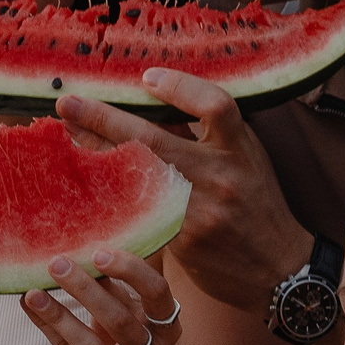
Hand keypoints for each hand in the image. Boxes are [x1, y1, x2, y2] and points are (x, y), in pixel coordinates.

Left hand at [21, 248, 179, 344]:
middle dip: (86, 289)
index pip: (157, 293)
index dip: (131, 271)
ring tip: (34, 292)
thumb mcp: (135, 322)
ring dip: (60, 315)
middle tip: (58, 264)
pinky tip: (32, 307)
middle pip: (120, 320)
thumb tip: (84, 254)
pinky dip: (49, 329)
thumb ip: (117, 294)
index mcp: (168, 328)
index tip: (99, 254)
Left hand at [55, 73, 308, 310]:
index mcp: (240, 150)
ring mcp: (201, 210)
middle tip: (67, 104)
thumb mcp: (246, 161)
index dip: (181, 87)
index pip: (216, 105)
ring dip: (95, 156)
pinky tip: (85, 188)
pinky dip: (109, 197)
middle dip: (104, 118)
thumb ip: (209, 137)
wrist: (278, 267)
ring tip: (66, 140)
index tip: (145, 77)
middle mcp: (221, 176)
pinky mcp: (184, 240)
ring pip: (137, 177)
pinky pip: (138, 213)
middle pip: (156, 139)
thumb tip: (154, 105)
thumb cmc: (258, 206)